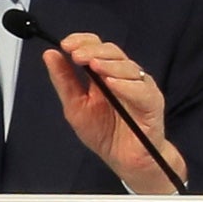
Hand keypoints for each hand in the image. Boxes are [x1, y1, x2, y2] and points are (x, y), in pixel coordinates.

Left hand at [42, 33, 187, 193]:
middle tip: (77, 56)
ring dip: (109, 64)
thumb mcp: (75, 106)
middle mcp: (123, 76)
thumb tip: (50, 54)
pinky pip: (142, 90)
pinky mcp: (152, 102)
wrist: (124, 160)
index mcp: (104, 74)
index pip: (96, 46)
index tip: (66, 45)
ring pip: (128, 67)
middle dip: (93, 50)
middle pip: (112, 51)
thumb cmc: (104, 134)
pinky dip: (127, 86)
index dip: (82, 41)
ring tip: (94, 66)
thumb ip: (64, 81)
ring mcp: (139, 87)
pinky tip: (112, 84)